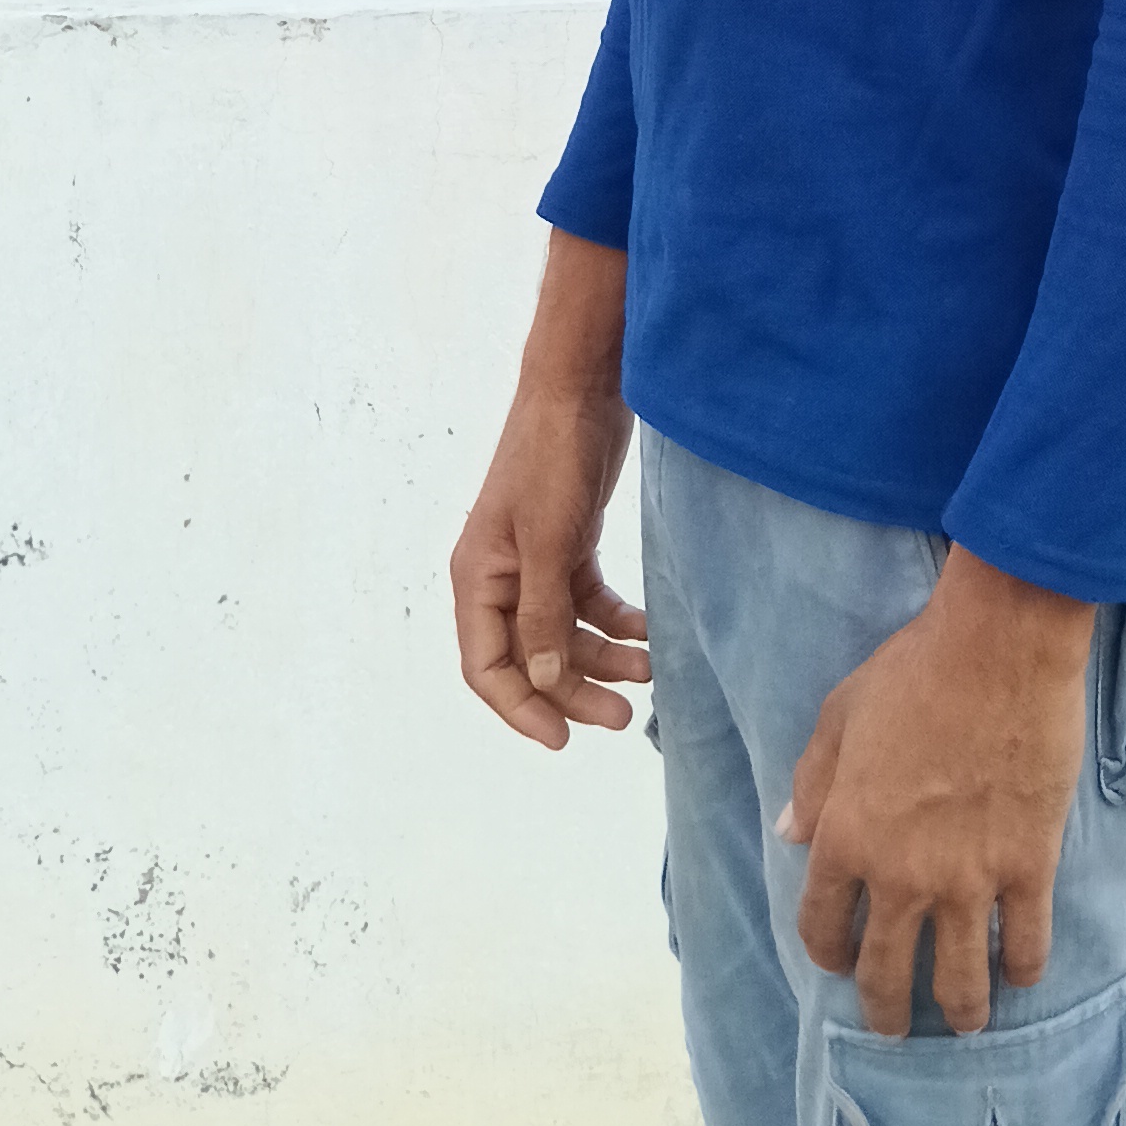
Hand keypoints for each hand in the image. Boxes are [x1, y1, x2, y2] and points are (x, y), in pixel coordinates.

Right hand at [451, 229, 650, 751]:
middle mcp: (501, 575)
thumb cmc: (551, 455)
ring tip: (649, 672)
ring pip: (565, 632)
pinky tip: (648, 631)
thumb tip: (544, 681)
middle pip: (531, 657)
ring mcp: (537, 558)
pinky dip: (616, 620)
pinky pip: (589, 600)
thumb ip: (544, 613)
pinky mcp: (570, 540)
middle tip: (623, 718)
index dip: (521, 709)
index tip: (562, 741)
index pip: (487, 667)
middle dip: (574, 690)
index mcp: (476, 578)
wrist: (581, 384)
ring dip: (603, 657)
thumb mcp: (547, 538)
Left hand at [784, 547, 1094, 1036]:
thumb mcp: (839, 714)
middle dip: (886, 1010)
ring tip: (963, 1020)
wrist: (999, 648)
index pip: (822, 924)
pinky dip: (1023, 968)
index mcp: (847, 837)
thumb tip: (791, 834)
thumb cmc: (914, 669)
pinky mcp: (1029, 867)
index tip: (839, 958)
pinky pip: (1027, 944)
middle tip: (893, 1024)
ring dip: (958, 1010)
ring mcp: (969, 879)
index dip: (828, 951)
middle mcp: (902, 876)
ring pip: (959, 981)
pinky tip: (1019, 972)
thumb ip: (813, 781)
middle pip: (886, 973)